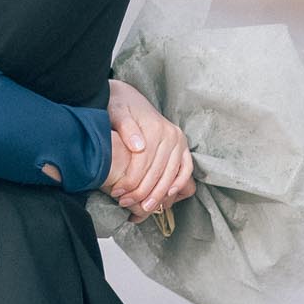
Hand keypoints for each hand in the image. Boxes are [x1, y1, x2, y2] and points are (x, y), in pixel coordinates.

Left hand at [102, 79, 196, 219]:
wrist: (126, 96)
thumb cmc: (118, 106)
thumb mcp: (116, 112)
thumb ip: (126, 128)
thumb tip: (139, 146)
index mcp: (156, 128)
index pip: (144, 163)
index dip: (131, 181)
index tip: (117, 193)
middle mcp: (171, 134)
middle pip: (158, 171)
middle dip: (142, 192)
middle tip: (125, 204)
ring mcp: (179, 140)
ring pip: (172, 174)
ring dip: (159, 194)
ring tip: (144, 207)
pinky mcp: (182, 145)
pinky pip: (186, 168)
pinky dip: (180, 182)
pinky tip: (169, 195)